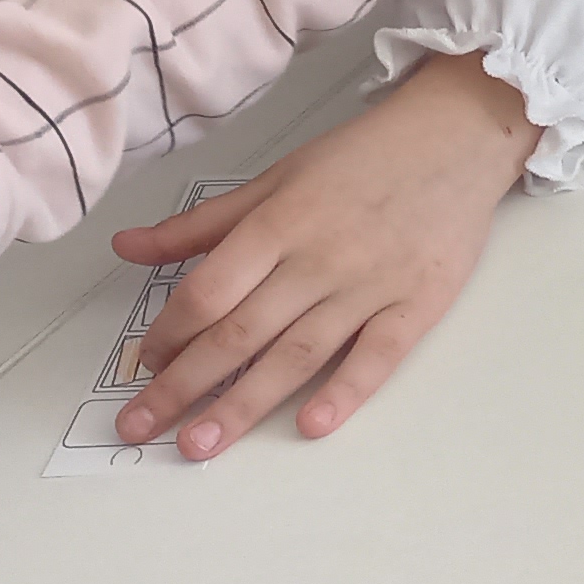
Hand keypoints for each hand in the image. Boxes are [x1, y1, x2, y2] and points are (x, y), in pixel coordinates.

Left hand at [104, 51, 537, 460]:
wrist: (458, 138)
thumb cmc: (363, 158)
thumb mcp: (276, 178)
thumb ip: (203, 223)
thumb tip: (126, 245)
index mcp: (279, 222)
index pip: (209, 291)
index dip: (169, 333)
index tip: (144, 365)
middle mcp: (319, 258)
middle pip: (240, 333)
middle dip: (184, 386)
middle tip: (139, 428)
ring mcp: (371, 284)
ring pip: (297, 354)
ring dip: (244, 405)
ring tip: (200, 446)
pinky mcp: (419, 303)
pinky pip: (378, 355)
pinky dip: (345, 391)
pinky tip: (311, 426)